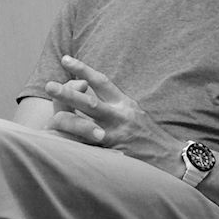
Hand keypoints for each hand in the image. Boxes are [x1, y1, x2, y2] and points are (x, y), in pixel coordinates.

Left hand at [44, 55, 184, 175]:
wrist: (169, 158)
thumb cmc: (146, 133)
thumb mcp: (132, 112)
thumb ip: (112, 102)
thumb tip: (88, 90)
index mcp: (124, 103)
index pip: (101, 82)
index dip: (83, 69)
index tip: (65, 59)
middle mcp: (119, 116)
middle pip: (89, 103)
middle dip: (68, 94)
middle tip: (49, 86)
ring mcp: (115, 136)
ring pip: (86, 127)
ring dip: (65, 122)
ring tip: (48, 121)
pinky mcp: (113, 154)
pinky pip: (90, 149)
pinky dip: (75, 147)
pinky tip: (58, 147)